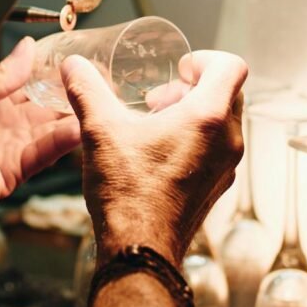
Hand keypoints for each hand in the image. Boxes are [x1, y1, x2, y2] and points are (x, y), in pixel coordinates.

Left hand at [0, 36, 81, 228]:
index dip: (52, 72)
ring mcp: (10, 146)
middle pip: (46, 105)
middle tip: (98, 79)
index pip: (28, 81)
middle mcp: (3, 121)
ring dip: (72, 116)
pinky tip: (79, 127)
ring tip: (96, 100)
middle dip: (70, 93)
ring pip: (50, 128)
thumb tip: (26, 49)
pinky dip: (61, 141)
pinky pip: (43, 154)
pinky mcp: (13, 171)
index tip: (77, 60)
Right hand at [60, 49, 246, 267]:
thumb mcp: (100, 130)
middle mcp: (227, 141)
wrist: (140, 248)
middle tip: (159, 98)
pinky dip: (193, 140)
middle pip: (227, 93)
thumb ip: (87, 90)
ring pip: (222, 123)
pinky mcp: (216, 187)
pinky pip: (215, 150)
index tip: (179, 69)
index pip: (231, 66)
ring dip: (192, 114)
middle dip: (192, 87)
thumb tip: (74, 67)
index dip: (204, 58)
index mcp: (208, 118)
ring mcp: (226, 167)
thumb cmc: (129, 193)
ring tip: (154, 124)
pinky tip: (156, 153)